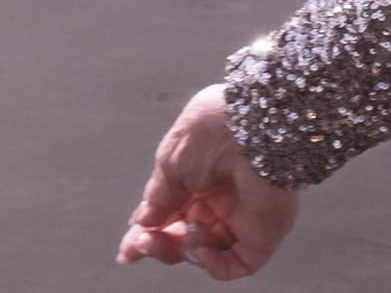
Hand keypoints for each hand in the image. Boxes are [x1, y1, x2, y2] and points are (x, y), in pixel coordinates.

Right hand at [116, 82, 299, 278]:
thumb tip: (143, 221)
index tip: (128, 250)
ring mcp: (242, 216)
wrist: (256, 125)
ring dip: (182, 249)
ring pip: (203, 252)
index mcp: (200, 172)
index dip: (148, 231)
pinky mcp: (262, 234)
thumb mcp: (172, 159)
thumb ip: (159, 195)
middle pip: (184, 235)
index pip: (171, 212)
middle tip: (142, 245)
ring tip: (184, 231)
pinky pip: (232, 265)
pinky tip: (199, 243)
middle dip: (158, 244)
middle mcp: (221, 195)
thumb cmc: (214, 130)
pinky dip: (209, 263)